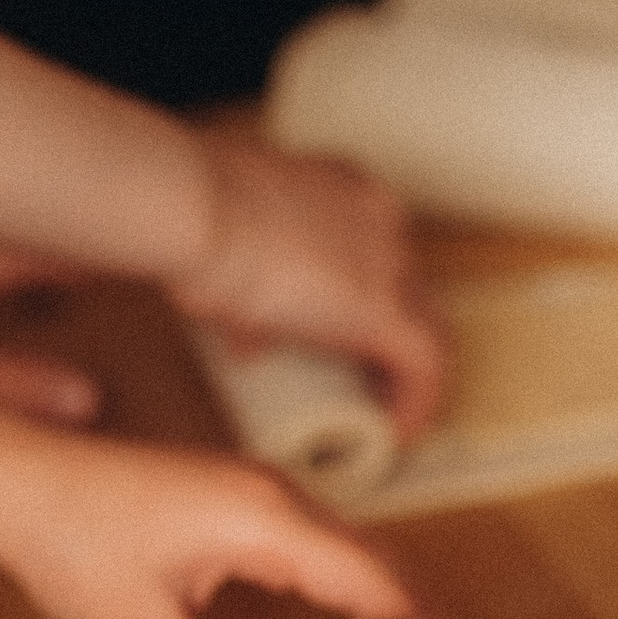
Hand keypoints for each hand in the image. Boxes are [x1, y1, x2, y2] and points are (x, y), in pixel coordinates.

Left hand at [0, 429, 415, 618]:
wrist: (13, 482)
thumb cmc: (68, 544)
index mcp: (266, 519)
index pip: (378, 585)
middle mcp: (278, 494)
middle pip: (381, 565)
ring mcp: (261, 490)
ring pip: (353, 552)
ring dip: (387, 610)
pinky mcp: (241, 497)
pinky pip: (320, 544)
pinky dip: (348, 590)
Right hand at [169, 128, 445, 435]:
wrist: (192, 212)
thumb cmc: (188, 216)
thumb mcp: (224, 245)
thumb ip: (240, 286)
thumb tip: (248, 341)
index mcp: (341, 187)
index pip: (377, 245)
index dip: (367, 294)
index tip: (345, 332)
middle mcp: (378, 216)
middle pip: (411, 286)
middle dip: (396, 336)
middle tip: (369, 380)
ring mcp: (387, 260)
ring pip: (429, 325)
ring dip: (410, 373)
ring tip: (385, 412)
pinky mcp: (383, 310)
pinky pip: (424, 365)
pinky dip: (417, 402)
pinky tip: (399, 432)